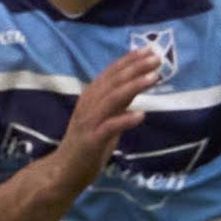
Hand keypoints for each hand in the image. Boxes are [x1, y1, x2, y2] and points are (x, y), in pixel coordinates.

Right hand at [51, 45, 163, 185]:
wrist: (64, 171)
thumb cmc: (88, 143)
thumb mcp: (107, 117)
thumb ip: (119, 101)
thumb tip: (137, 83)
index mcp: (91, 97)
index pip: (111, 73)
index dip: (129, 61)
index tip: (149, 49)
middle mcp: (88, 104)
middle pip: (113, 81)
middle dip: (135, 67)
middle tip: (156, 57)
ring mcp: (88, 122)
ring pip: (111, 99)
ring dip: (133, 86)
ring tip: (154, 78)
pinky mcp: (91, 140)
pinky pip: (108, 127)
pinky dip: (124, 120)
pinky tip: (141, 115)